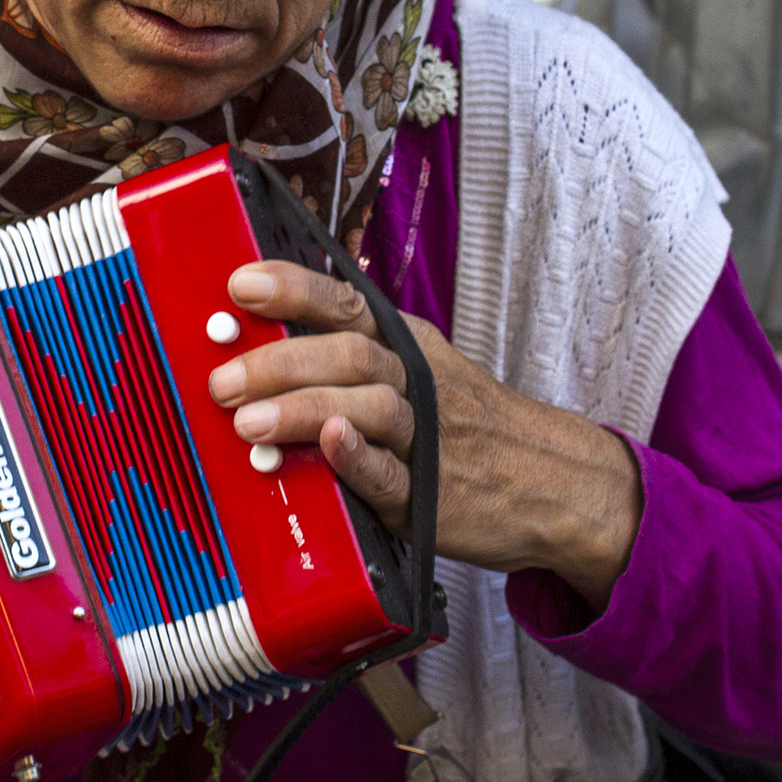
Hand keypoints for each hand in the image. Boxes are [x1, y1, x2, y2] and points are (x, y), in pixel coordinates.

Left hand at [207, 261, 645, 605]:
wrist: (558, 483)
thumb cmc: (471, 428)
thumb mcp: (423, 375)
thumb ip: (352, 364)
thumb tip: (258, 348)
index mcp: (408, 348)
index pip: (345, 305)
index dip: (293, 290)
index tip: (241, 284)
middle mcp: (417, 383)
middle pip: (349, 354)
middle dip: (280, 362)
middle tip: (223, 379)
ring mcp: (426, 439)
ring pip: (368, 407)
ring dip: (306, 409)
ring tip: (250, 421)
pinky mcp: (432, 496)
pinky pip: (393, 475)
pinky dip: (360, 459)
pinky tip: (334, 447)